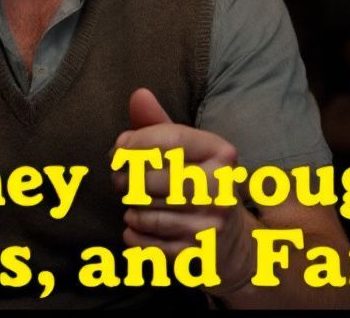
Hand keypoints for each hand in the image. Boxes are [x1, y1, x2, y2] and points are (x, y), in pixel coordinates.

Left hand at [112, 88, 252, 288]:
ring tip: (133, 206)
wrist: (231, 244)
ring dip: (130, 210)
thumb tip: (138, 94)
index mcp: (222, 154)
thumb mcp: (186, 153)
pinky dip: (133, 236)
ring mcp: (212, 226)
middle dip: (125, 180)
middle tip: (120, 182)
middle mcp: (223, 189)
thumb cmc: (198, 186)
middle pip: (152, 178)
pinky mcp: (199, 257)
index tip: (117, 151)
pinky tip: (137, 230)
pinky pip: (147, 244)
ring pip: (147, 213)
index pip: (170, 140)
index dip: (134, 143)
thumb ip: (158, 124)